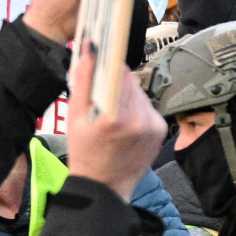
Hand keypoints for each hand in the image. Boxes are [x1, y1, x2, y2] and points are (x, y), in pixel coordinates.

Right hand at [65, 43, 167, 201]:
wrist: (105, 186)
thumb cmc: (84, 152)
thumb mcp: (74, 117)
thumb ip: (82, 81)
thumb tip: (89, 50)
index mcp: (113, 117)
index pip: (117, 73)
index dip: (109, 63)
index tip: (103, 53)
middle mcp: (138, 119)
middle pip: (129, 80)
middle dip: (115, 79)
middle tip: (101, 87)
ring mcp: (153, 125)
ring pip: (139, 92)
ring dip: (126, 93)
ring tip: (111, 108)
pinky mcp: (161, 129)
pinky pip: (147, 106)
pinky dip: (136, 107)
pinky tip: (123, 120)